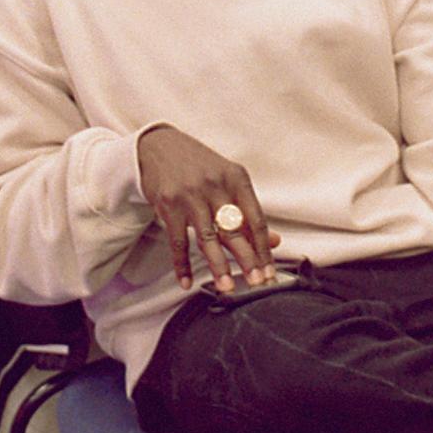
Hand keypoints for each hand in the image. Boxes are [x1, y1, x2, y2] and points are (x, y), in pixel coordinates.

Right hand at [135, 126, 280, 292]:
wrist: (159, 146)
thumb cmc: (198, 165)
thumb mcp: (228, 180)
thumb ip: (248, 211)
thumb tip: (273, 241)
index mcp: (236, 178)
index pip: (256, 219)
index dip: (264, 249)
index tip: (268, 270)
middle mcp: (215, 185)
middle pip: (235, 230)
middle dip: (247, 260)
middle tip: (255, 282)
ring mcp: (191, 195)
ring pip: (208, 238)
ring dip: (218, 266)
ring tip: (226, 286)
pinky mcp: (168, 204)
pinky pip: (177, 241)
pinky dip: (182, 264)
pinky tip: (187, 281)